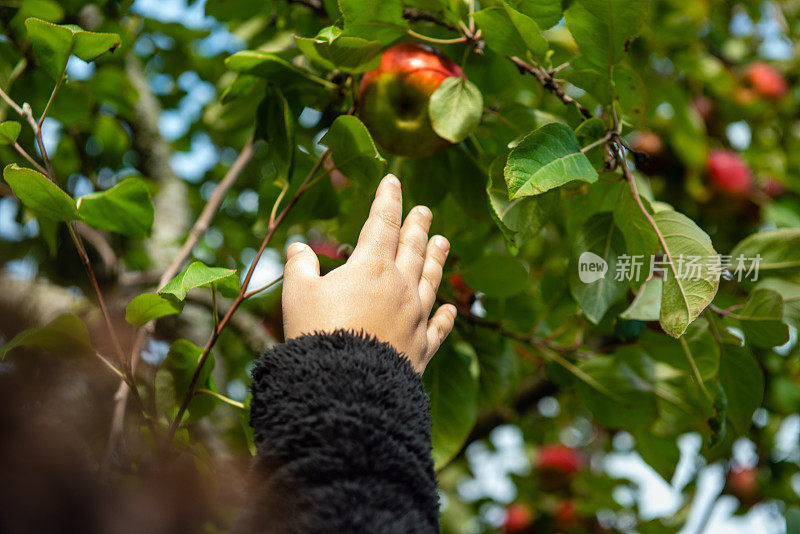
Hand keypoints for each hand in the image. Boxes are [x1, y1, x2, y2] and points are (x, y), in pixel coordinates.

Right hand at [281, 174, 456, 371]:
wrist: (345, 386)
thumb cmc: (317, 335)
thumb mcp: (297, 294)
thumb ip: (300, 266)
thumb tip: (299, 247)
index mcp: (371, 267)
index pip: (383, 222)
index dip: (388, 199)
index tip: (393, 181)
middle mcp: (401, 286)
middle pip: (413, 246)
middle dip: (417, 224)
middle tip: (424, 210)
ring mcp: (416, 316)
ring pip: (431, 279)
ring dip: (437, 257)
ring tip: (442, 241)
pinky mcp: (423, 347)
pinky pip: (439, 326)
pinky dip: (446, 315)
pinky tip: (450, 308)